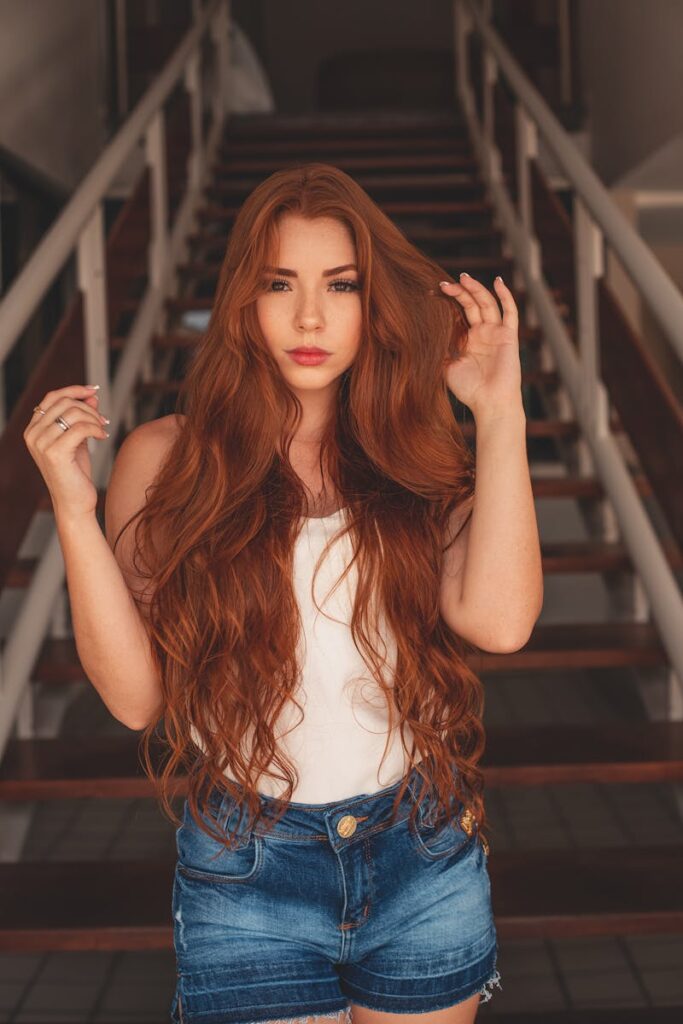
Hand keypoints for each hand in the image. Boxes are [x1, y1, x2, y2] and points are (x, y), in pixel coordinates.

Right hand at [23, 385, 109, 520]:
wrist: (74, 502)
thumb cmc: (75, 472)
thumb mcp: (78, 439)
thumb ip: (81, 417)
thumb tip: (91, 395)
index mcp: (33, 429)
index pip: (52, 397)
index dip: (74, 390)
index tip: (93, 391)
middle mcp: (32, 434)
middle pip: (64, 402)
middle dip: (89, 408)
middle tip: (103, 420)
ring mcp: (41, 443)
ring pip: (73, 413)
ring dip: (94, 419)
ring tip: (103, 430)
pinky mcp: (54, 452)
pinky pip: (80, 428)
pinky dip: (96, 429)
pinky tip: (103, 436)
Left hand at [440, 274, 521, 418]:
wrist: (490, 402)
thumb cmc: (469, 389)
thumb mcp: (445, 368)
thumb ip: (437, 352)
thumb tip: (417, 338)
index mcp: (468, 340)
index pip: (459, 314)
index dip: (449, 302)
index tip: (434, 293)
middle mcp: (483, 334)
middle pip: (472, 305)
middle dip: (460, 292)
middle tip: (446, 283)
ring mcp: (496, 333)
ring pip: (487, 304)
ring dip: (476, 289)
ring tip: (464, 278)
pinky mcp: (508, 336)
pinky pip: (510, 312)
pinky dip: (505, 296)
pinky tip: (498, 281)